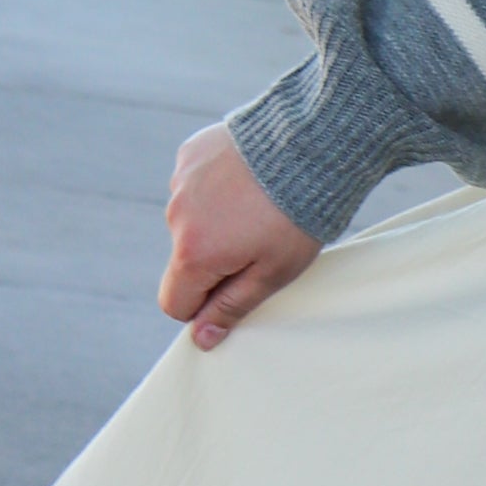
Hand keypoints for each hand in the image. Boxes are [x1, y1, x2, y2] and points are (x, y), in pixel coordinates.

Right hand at [160, 124, 319, 350]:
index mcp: (192, 253)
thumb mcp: (273, 273)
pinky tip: (251, 177)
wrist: (311, 146)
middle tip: (262, 241)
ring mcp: (180, 181)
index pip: (174, 303)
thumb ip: (232, 307)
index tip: (237, 289)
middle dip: (215, 259)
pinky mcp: (191, 153)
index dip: (204, 306)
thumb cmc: (297, 217)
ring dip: (217, 220)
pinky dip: (218, 186)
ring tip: (261, 204)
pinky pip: (196, 183)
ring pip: (192, 218)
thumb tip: (201, 339)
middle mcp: (176, 216)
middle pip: (185, 258)